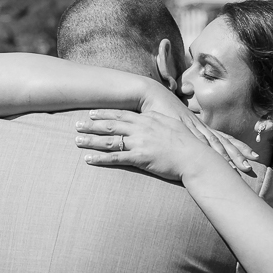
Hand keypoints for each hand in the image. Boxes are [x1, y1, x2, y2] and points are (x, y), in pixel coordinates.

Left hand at [75, 110, 255, 179]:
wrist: (196, 156)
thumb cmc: (189, 143)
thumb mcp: (174, 125)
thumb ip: (160, 122)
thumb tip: (153, 119)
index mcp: (148, 119)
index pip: (122, 114)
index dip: (105, 113)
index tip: (91, 112)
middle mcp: (141, 128)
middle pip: (111, 125)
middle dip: (92, 124)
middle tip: (76, 124)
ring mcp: (140, 143)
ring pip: (109, 140)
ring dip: (91, 140)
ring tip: (76, 140)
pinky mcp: (140, 158)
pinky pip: (116, 158)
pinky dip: (100, 158)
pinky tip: (88, 159)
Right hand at [137, 87, 258, 172]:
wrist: (150, 95)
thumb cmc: (160, 109)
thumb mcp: (174, 122)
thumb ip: (181, 132)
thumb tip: (187, 144)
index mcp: (200, 125)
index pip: (223, 137)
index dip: (238, 146)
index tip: (252, 155)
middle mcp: (200, 126)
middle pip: (224, 141)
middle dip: (238, 153)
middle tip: (251, 165)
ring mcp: (192, 127)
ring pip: (215, 143)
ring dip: (228, 156)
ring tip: (241, 167)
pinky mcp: (183, 128)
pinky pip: (199, 142)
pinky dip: (209, 151)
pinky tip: (217, 159)